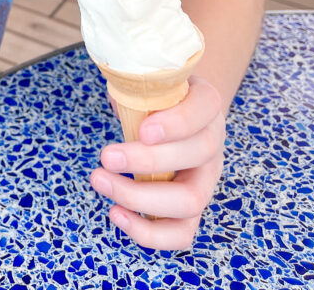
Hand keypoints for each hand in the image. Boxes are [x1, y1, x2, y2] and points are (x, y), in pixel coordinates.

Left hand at [90, 77, 224, 249]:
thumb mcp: (149, 80)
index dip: (176, 123)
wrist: (173, 112)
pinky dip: (149, 233)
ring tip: (100, 181)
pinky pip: (181, 234)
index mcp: (207, 103)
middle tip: (105, 156)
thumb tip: (114, 97)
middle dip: (147, 161)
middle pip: (195, 157)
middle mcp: (213, 143)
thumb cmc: (155, 95)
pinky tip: (115, 213)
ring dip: (140, 197)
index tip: (142, 130)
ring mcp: (206, 179)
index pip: (203, 110)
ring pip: (190, 201)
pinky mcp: (191, 209)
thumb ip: (135, 84)